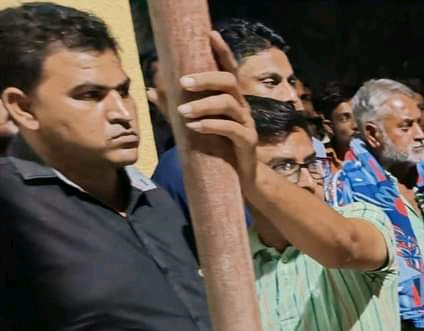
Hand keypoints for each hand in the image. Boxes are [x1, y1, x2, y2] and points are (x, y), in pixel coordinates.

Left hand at [175, 31, 257, 188]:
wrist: (241, 179)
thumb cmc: (218, 148)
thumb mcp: (194, 123)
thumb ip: (174, 107)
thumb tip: (151, 89)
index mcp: (230, 98)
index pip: (228, 69)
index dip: (222, 51)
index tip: (211, 34)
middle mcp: (241, 106)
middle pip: (229, 81)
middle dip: (206, 79)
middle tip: (182, 83)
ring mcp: (247, 123)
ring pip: (228, 104)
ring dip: (203, 105)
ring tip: (182, 112)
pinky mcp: (248, 141)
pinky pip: (231, 129)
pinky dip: (211, 126)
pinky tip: (194, 127)